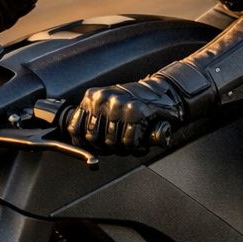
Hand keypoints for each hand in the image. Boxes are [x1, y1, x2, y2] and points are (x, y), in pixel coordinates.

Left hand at [66, 75, 182, 154]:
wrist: (168, 93)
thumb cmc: (139, 105)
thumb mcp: (110, 108)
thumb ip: (95, 122)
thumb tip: (81, 143)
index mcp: (93, 97)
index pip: (75, 127)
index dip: (83, 144)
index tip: (93, 148)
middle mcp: (103, 98)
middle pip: (93, 138)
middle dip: (106, 148)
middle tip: (120, 146)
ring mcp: (118, 104)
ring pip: (111, 141)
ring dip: (124, 148)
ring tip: (132, 143)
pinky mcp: (135, 111)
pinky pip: (128, 142)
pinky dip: (136, 147)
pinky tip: (141, 142)